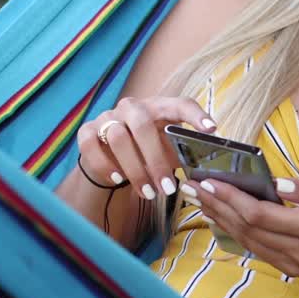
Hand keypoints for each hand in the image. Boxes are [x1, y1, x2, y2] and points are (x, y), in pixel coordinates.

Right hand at [77, 96, 216, 200]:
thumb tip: (205, 169)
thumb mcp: (168, 150)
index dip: (195, 114)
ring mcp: (107, 118)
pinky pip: (90, 145)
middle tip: (168, 188)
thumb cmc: (147, 152)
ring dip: (134, 169)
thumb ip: (183, 154)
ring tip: (148, 193)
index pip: (179, 104)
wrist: (112, 158)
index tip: (211, 129)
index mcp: (157, 107)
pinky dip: (104, 164)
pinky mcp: (87, 131)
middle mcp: (131, 108)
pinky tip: (118, 180)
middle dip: (156, 160)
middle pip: (142, 124)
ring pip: (117, 137)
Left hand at [182, 176, 298, 286]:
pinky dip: (234, 231)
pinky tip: (220, 216)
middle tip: (190, 186)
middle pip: (245, 228)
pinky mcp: (291, 268)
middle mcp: (298, 252)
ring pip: (246, 240)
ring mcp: (293, 264)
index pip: (259, 214)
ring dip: (219, 219)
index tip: (208, 180)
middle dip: (215, 205)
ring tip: (198, 198)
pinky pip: (255, 248)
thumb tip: (278, 183)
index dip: (230, 198)